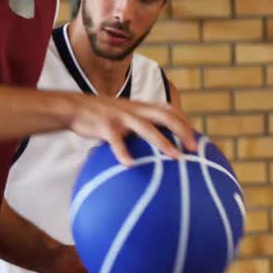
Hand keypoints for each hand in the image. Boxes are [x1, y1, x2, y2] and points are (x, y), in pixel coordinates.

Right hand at [67, 94, 197, 166]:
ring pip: (146, 128)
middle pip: (166, 116)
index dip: (185, 122)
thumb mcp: (124, 116)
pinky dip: (122, 152)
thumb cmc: (102, 117)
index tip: (198, 138)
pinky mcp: (105, 126)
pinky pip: (116, 140)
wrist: (74, 108)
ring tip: (176, 157)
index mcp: (141, 107)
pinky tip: (129, 164)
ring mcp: (121, 117)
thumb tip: (153, 147)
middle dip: (183, 131)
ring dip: (163, 143)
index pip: (170, 110)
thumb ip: (138, 126)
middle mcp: (135, 109)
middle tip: (194, 149)